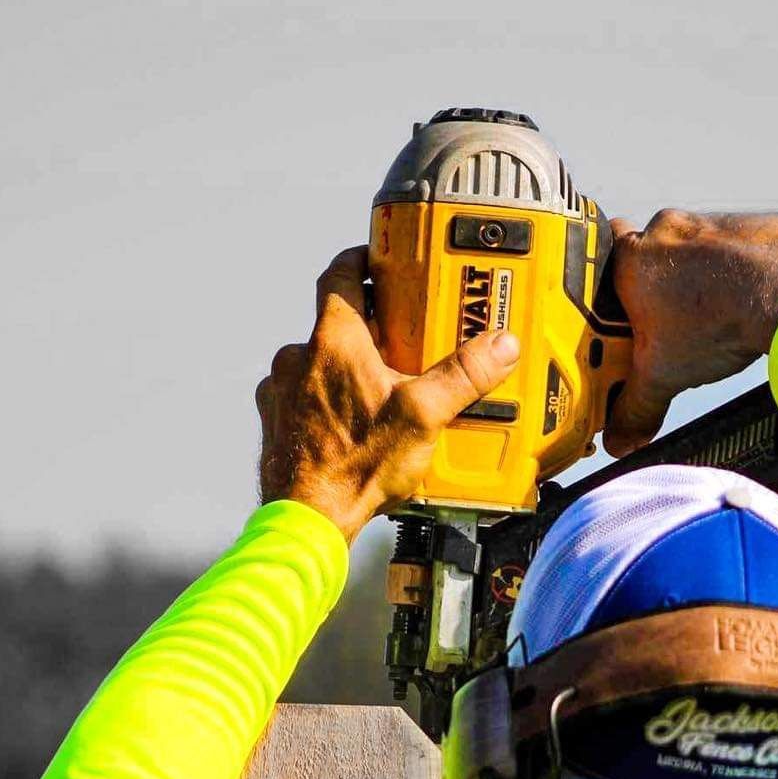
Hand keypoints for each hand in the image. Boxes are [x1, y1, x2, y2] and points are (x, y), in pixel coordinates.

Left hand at [257, 245, 519, 540]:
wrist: (307, 519)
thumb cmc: (356, 467)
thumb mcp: (423, 416)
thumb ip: (463, 376)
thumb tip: (501, 345)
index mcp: (334, 340)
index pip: (340, 274)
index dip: (361, 260)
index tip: (379, 260)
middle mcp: (299, 357)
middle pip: (334, 322)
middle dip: (368, 326)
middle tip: (401, 337)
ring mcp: (281, 391)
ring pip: (316, 362)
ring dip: (344, 368)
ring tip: (381, 391)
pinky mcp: (276, 424)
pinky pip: (303, 398)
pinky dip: (325, 403)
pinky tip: (352, 426)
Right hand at [604, 210, 777, 454]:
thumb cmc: (717, 320)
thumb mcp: (663, 377)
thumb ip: (635, 408)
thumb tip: (620, 437)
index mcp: (633, 258)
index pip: (601, 256)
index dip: (607, 285)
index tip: (616, 309)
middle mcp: (666, 229)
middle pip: (650, 257)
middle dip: (656, 288)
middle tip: (665, 326)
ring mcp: (710, 222)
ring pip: (693, 251)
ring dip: (699, 279)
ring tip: (710, 321)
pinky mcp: (750, 225)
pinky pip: (734, 248)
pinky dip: (736, 271)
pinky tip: (743, 304)